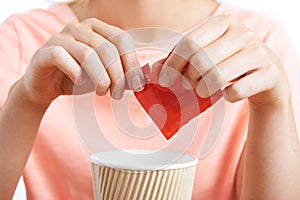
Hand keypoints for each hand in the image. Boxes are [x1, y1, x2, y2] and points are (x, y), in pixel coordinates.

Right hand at [21, 18, 144, 104]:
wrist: (46, 86)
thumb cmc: (78, 77)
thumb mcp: (104, 75)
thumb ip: (121, 74)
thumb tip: (140, 80)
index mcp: (97, 29)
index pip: (122, 39)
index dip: (132, 63)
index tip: (136, 84)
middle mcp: (79, 28)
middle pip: (107, 48)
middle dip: (117, 75)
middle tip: (117, 94)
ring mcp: (60, 37)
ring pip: (88, 54)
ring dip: (100, 78)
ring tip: (102, 92)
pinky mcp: (45, 51)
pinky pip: (62, 57)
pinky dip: (75, 73)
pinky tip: (80, 83)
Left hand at [158, 15, 289, 106]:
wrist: (267, 75)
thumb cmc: (229, 64)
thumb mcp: (208, 56)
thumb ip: (182, 60)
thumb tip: (155, 70)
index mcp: (223, 24)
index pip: (189, 43)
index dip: (172, 63)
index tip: (164, 80)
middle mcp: (242, 34)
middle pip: (201, 60)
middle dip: (189, 78)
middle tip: (189, 85)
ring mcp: (257, 53)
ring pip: (217, 76)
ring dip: (203, 89)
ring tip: (203, 91)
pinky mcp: (268, 74)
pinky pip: (236, 91)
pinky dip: (227, 96)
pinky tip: (228, 93)